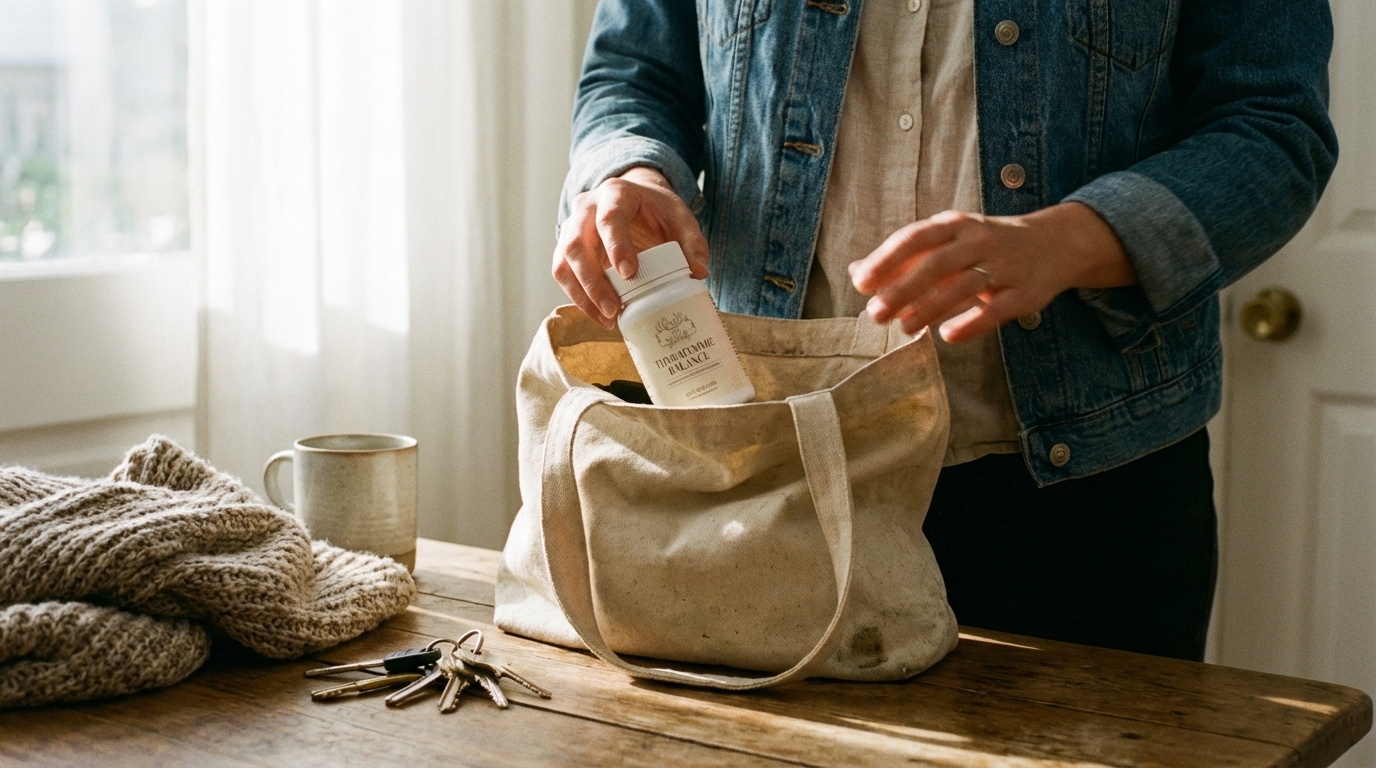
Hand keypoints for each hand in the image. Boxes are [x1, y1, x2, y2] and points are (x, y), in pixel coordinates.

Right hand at [553, 166, 708, 328]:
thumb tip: (699, 272)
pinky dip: (578, 298)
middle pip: (577, 244)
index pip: (609, 218)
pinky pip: (563, 274)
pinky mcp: (566, 248)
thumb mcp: (679, 215)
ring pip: (564, 262)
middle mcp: (586, 208)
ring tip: (607, 320)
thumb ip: (692, 241)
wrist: (633, 199)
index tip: (629, 274)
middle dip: (593, 282)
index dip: (616, 246)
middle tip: (614, 309)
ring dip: (582, 295)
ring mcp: (571, 227)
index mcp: (616, 193)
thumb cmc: (655, 208)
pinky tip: (599, 315)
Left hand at [849, 203, 1136, 341]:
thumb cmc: (986, 246)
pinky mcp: (1024, 293)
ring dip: (930, 308)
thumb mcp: (947, 241)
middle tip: (875, 315)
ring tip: (903, 329)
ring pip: (962, 287)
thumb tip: (855, 272)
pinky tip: (946, 335)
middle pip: (935, 263)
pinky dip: (971, 322)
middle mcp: (979, 241)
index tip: (862, 283)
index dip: (887, 260)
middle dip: (902, 289)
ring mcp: (1004, 266)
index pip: (915, 238)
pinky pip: (995, 309)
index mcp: (955, 225)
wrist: (1055, 244)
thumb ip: (903, 258)